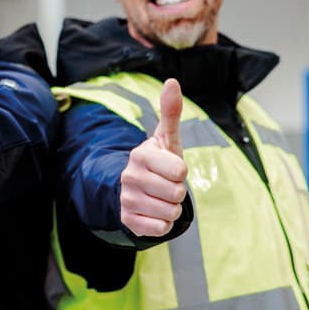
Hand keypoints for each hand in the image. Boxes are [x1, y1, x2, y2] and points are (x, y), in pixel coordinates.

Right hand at [118, 78, 187, 236]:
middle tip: (166, 185)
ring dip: (172, 208)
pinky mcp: (128, 220)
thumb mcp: (166, 139)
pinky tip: (154, 213)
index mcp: (140, 155)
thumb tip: (172, 82)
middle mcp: (130, 176)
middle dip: (178, 192)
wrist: (136, 190)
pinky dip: (163, 223)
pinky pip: (161, 228)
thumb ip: (171, 112)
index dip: (181, 171)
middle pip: (177, 193)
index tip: (171, 168)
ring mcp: (127, 199)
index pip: (179, 170)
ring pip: (171, 212)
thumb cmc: (159, 162)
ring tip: (161, 198)